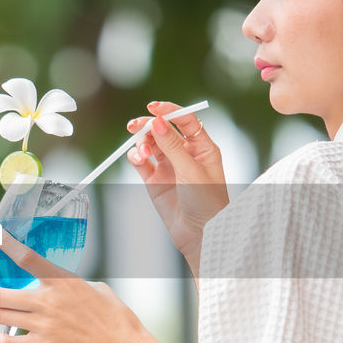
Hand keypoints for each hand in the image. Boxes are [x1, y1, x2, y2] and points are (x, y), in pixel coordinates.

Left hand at [0, 229, 149, 342]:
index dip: (7, 244)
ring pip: (0, 316)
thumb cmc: (115, 318)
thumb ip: (71, 284)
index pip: (27, 258)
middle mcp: (49, 301)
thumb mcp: (96, 289)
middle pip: (0, 294)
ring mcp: (44, 324)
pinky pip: (5, 341)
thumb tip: (58, 285)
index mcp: (63, 281)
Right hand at [126, 100, 229, 270]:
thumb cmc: (207, 202)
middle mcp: (185, 154)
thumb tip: (158, 122)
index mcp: (202, 147)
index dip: (170, 111)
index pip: (185, 121)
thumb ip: (173, 146)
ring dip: (142, 142)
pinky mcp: (155, 180)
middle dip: (148, 125)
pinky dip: (136, 156)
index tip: (153, 108)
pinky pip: (141, 161)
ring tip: (142, 152)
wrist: (199, 234)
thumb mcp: (191, 171)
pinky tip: (137, 159)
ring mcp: (169, 166)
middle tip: (135, 126)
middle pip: (163, 129)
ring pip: (150, 144)